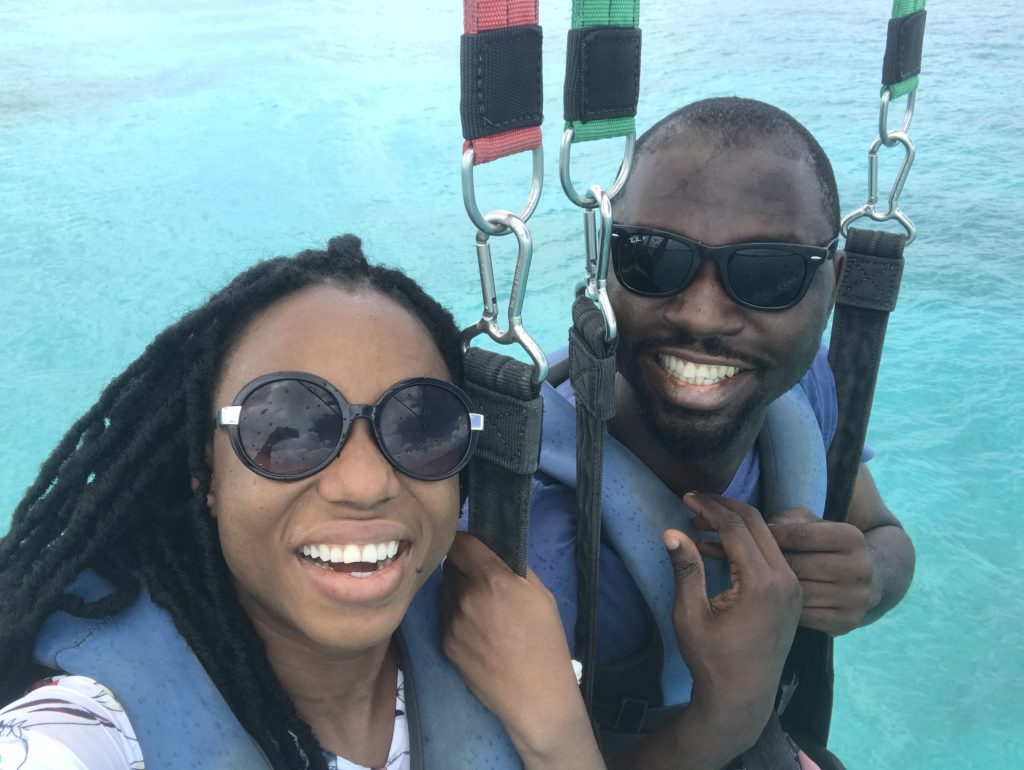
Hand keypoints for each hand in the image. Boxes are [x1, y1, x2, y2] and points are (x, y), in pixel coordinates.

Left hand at [438, 533, 603, 769]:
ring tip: (482, 612)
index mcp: (492, 578)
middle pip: (451, 567)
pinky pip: (446, 618)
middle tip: (483, 584)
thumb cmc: (546, 642)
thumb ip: (514, 568)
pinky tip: (477, 634)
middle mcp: (466, 595)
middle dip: (464, 570)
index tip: (471, 548)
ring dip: (458, 594)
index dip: (465, 542)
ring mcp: (452, 620)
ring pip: (446, 592)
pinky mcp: (445, 642)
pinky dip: (457, 618)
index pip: (460, 543)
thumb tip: (495, 553)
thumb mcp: (541, 595)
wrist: (534, 695)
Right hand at [666, 493, 802, 746]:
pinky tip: (719, 544)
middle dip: (723, 507)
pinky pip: (772, 553)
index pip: (736, 527)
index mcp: (762, 583)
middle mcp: (785, 579)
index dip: (709, 507)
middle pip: (757, 523)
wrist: (742, 698)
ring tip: (701, 521)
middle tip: (693, 502)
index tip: (686, 498)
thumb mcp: (690, 614)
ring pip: (767, 535)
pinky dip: (747, 541)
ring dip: (735, 523)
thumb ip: (686, 569)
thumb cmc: (711, 659)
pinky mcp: (792, 594)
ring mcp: (793, 586)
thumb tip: (670, 532)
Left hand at [764, 507, 879, 634]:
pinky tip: (774, 601)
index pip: (803, 535)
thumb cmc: (826, 545)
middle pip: (800, 566)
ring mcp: (856, 598)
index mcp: (853, 539)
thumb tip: (765, 528)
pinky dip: (788, 609)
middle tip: (748, 562)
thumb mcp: (814, 524)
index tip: (753, 537)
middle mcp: (860, 568)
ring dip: (775, 588)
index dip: (774, 535)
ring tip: (756, 581)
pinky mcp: (848, 621)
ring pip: (801, 593)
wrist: (866, 580)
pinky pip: (806, 616)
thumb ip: (790, 520)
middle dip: (771, 563)